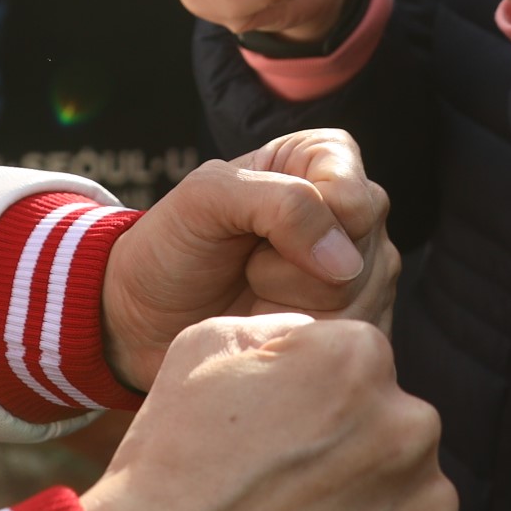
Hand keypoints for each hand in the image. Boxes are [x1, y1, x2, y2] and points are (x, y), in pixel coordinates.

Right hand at [84, 314, 454, 510]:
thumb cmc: (166, 472)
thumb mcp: (199, 354)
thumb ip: (278, 329)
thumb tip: (315, 338)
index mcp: (358, 359)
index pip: (360, 366)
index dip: (312, 403)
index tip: (275, 441)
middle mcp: (411, 425)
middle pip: (393, 429)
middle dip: (351, 455)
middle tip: (283, 495)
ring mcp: (427, 510)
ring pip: (410, 497)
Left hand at [100, 130, 396, 390]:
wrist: (146, 318)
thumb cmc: (174, 246)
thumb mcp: (207, 198)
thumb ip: (281, 204)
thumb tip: (345, 262)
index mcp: (327, 161)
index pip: (354, 202)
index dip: (302, 229)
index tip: (254, 234)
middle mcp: (358, 217)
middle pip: (358, 261)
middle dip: (289, 275)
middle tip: (248, 270)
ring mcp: (364, 278)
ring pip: (354, 309)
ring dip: (288, 312)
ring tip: (255, 299)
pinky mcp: (354, 331)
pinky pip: (346, 349)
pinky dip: (296, 345)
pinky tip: (267, 329)